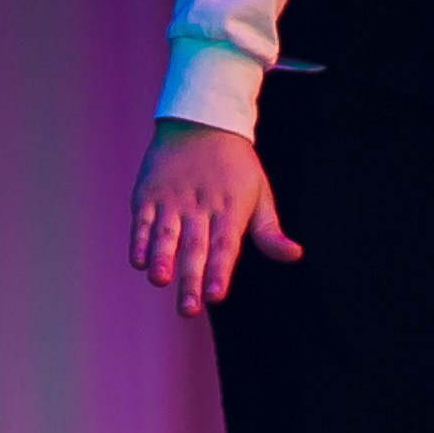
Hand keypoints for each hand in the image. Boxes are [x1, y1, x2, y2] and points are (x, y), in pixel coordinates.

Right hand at [127, 118, 295, 311]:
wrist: (201, 123)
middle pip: (194, 247)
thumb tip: (295, 255)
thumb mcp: (261, 195)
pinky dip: (138, 239)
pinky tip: (138, 261)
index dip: (219, 271)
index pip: (224, 246)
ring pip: (165, 233)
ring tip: (159, 280)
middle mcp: (199, 207)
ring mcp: (171, 200)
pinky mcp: (148, 193)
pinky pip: (141, 219)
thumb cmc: (236, 168)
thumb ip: (270, 232)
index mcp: (229, 211)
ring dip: (161, 258)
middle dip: (190, 278)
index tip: (216, 295)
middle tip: (188, 309)